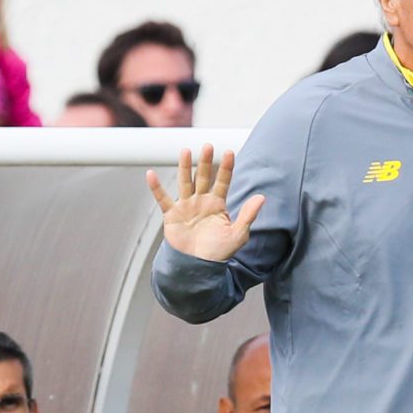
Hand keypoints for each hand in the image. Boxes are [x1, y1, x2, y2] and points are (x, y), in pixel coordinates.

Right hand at [146, 145, 264, 263]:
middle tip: (208, 146)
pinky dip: (156, 187)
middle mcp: (201, 201)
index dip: (226, 168)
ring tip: (186, 151)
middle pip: (203, 177)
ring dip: (184, 167)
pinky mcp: (171, 215)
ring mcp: (186, 206)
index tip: (230, 152)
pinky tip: (150, 174)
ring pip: (185, 182)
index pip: (223, 181)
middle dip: (205, 162)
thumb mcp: (237, 234)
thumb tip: (261, 197)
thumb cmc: (218, 253)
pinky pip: (163, 199)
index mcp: (217, 204)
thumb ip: (248, 215)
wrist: (198, 267)